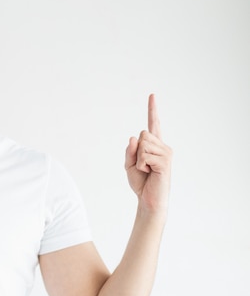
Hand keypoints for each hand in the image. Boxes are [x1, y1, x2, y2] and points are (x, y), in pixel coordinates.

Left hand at [124, 94, 172, 213]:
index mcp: (154, 145)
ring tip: (147, 170)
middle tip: (142, 166)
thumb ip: (130, 150)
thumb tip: (133, 137)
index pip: (153, 124)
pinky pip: (144, 156)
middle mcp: (163, 146)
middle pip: (142, 134)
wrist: (149, 200)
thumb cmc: (141, 183)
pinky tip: (149, 173)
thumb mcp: (129, 165)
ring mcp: (166, 153)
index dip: (152, 109)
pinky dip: (141, 166)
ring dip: (139, 159)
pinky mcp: (165, 162)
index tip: (152, 95)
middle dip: (136, 151)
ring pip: (143, 144)